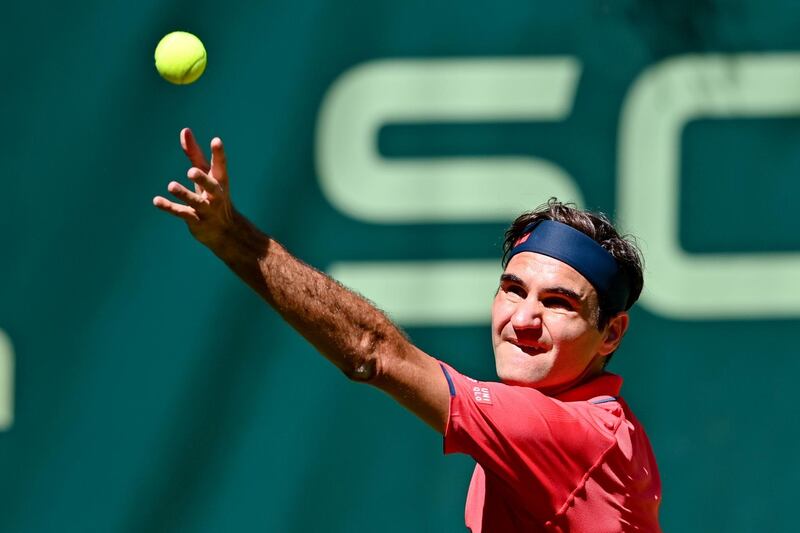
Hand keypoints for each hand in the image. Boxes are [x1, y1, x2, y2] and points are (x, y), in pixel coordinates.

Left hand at [153, 128, 235, 247]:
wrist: (225, 231)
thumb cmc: (212, 195)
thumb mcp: (206, 174)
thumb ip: (194, 153)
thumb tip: (185, 130)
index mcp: (220, 181)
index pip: (221, 166)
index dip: (219, 154)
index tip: (216, 140)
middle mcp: (215, 195)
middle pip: (211, 186)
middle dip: (202, 179)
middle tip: (191, 171)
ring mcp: (207, 209)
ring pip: (195, 201)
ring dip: (184, 194)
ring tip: (171, 186)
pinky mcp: (196, 220)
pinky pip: (182, 213)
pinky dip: (169, 207)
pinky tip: (156, 201)